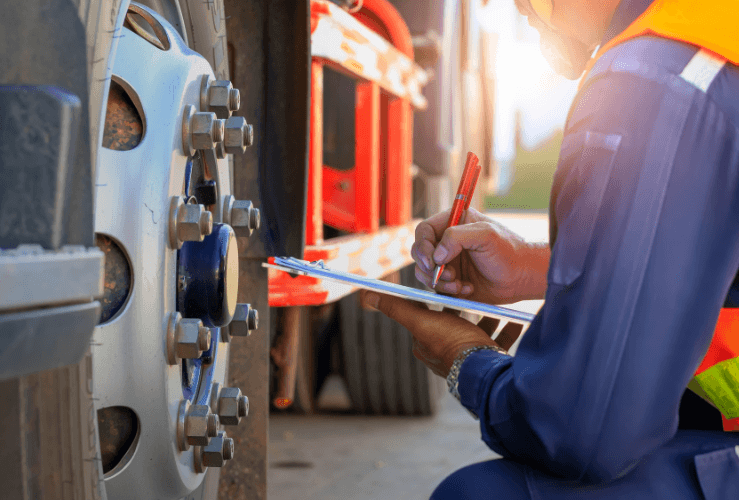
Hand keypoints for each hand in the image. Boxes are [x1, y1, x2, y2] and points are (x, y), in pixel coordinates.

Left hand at [361, 291, 499, 376]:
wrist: (483, 370)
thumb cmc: (450, 343)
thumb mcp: (421, 320)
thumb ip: (396, 307)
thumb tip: (367, 295)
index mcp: (427, 343)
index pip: (431, 314)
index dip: (441, 299)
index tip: (453, 285)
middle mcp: (445, 353)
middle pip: (456, 322)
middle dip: (469, 307)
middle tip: (479, 292)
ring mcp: (467, 358)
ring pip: (478, 332)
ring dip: (489, 318)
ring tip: (498, 305)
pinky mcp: (488, 362)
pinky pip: (497, 343)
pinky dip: (506, 330)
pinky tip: (515, 320)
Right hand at [411, 208, 549, 303]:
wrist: (522, 278)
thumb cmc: (509, 251)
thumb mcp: (486, 235)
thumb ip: (457, 237)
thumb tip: (436, 255)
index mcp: (454, 223)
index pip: (424, 231)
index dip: (423, 246)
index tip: (432, 261)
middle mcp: (447, 242)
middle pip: (419, 252)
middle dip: (429, 267)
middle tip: (449, 275)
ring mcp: (448, 262)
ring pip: (425, 272)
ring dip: (439, 282)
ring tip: (459, 284)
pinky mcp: (451, 280)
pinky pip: (437, 287)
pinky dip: (448, 291)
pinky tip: (467, 289)